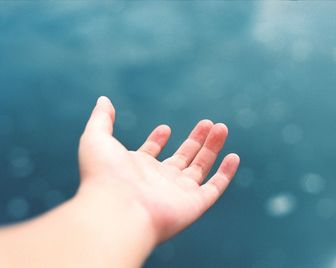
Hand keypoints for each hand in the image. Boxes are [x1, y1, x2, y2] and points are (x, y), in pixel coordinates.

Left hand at [78, 96, 239, 242]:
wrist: (117, 210)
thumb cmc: (105, 176)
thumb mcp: (97, 139)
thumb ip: (102, 119)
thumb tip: (103, 99)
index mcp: (138, 168)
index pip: (152, 154)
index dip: (158, 140)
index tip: (165, 127)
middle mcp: (160, 181)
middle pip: (183, 157)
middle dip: (196, 139)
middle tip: (208, 122)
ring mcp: (178, 193)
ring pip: (201, 167)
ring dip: (212, 148)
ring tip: (221, 127)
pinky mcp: (194, 204)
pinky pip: (215, 188)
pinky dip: (226, 173)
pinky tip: (233, 156)